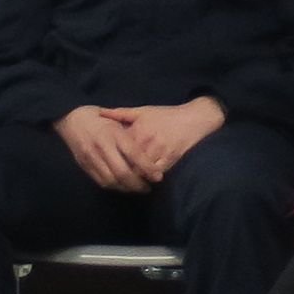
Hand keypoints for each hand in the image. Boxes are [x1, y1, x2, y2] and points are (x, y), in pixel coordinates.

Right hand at [55, 104, 147, 189]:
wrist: (70, 118)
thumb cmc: (99, 117)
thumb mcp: (117, 120)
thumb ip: (130, 136)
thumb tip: (149, 154)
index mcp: (113, 132)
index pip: (134, 154)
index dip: (147, 168)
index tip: (158, 177)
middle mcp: (102, 146)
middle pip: (122, 172)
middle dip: (137, 184)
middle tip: (148, 187)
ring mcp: (91, 157)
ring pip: (111, 180)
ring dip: (126, 188)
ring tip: (136, 189)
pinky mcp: (84, 164)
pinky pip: (100, 181)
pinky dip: (114, 186)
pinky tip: (122, 186)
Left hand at [107, 97, 226, 172]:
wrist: (193, 119)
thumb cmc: (166, 115)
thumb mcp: (143, 111)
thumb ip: (120, 114)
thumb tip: (100, 114)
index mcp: (138, 129)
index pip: (119, 148)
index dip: (110, 156)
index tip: (103, 161)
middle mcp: (147, 141)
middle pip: (127, 162)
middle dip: (119, 170)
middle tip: (111, 177)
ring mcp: (159, 151)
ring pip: (140, 170)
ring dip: (132, 178)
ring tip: (124, 183)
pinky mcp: (170, 160)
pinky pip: (155, 174)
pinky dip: (147, 179)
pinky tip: (142, 182)